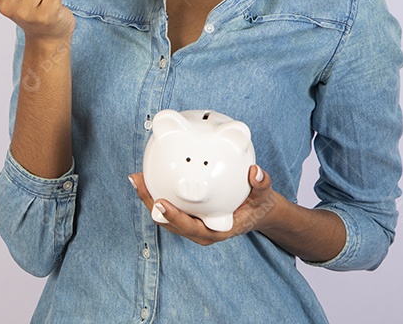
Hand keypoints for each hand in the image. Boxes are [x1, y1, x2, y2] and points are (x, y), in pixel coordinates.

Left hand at [128, 165, 279, 245]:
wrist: (255, 212)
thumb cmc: (257, 206)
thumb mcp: (264, 196)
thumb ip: (261, 185)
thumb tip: (256, 171)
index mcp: (216, 230)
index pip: (190, 227)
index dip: (173, 218)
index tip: (160, 203)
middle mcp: (200, 231)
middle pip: (168, 222)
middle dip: (151, 204)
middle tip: (140, 182)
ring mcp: (192, 224)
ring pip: (163, 215)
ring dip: (148, 197)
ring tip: (137, 177)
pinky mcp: (187, 215)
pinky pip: (167, 205)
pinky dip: (156, 192)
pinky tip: (147, 175)